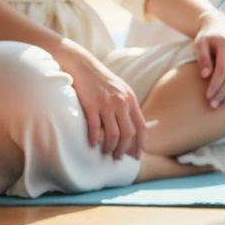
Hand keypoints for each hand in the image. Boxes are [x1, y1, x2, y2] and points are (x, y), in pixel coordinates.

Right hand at [56, 39, 146, 159]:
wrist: (83, 65)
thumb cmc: (101, 80)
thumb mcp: (120, 90)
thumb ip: (127, 107)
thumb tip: (134, 128)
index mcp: (130, 99)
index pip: (141, 126)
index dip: (140, 144)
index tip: (137, 156)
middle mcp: (121, 101)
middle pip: (128, 134)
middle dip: (124, 150)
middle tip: (117, 158)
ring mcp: (106, 103)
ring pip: (113, 134)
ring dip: (110, 147)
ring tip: (105, 152)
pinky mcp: (91, 104)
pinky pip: (95, 127)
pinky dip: (95, 139)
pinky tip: (93, 144)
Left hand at [193, 11, 224, 107]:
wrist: (218, 24)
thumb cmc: (206, 35)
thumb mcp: (200, 43)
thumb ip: (202, 57)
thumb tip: (205, 75)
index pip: (223, 70)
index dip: (216, 84)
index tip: (208, 96)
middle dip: (223, 92)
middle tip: (213, 105)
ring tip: (222, 105)